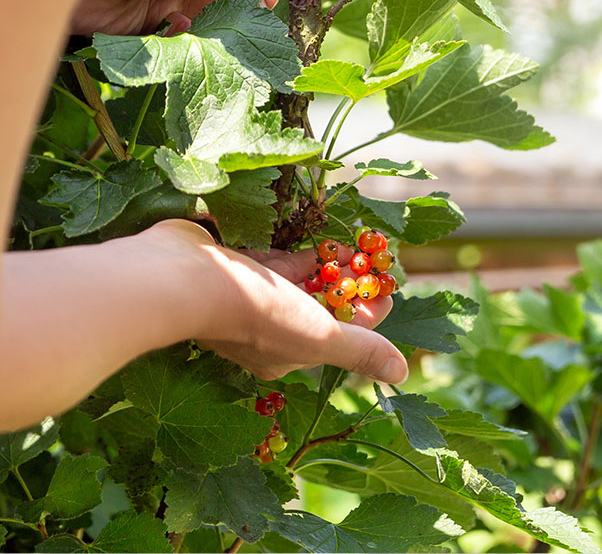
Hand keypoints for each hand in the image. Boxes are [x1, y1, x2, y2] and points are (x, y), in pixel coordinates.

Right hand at [153, 220, 408, 383]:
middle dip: (349, 287)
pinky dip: (298, 255)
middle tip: (375, 261)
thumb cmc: (256, 312)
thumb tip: (401, 375)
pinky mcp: (236, 267)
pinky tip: (319, 242)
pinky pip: (275, 263)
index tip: (389, 289)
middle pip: (320, 309)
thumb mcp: (319, 335)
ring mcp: (248, 298)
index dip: (367, 315)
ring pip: (298, 284)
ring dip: (327, 268)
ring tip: (355, 248)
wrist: (185, 279)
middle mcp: (266, 330)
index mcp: (286, 354)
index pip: (339, 337)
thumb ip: (359, 351)